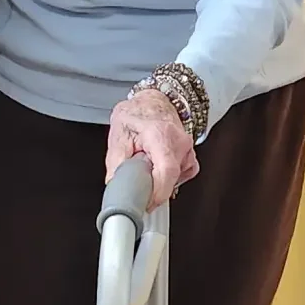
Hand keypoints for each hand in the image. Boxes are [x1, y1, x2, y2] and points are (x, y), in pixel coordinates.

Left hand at [105, 88, 198, 204]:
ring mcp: (187, 149)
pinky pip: (182, 175)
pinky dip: (168, 177)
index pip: (167, 171)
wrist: (154, 101)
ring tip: (147, 164)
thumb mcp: (118, 134)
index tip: (146, 203)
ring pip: (177, 179)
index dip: (158, 193)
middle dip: (153, 187)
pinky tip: (158, 167)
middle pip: (171, 178)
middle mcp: (179, 142)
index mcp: (160, 135)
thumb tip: (114, 185)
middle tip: (138, 181)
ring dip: (160, 180)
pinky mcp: (189, 156)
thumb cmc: (137, 114)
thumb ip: (116, 162)